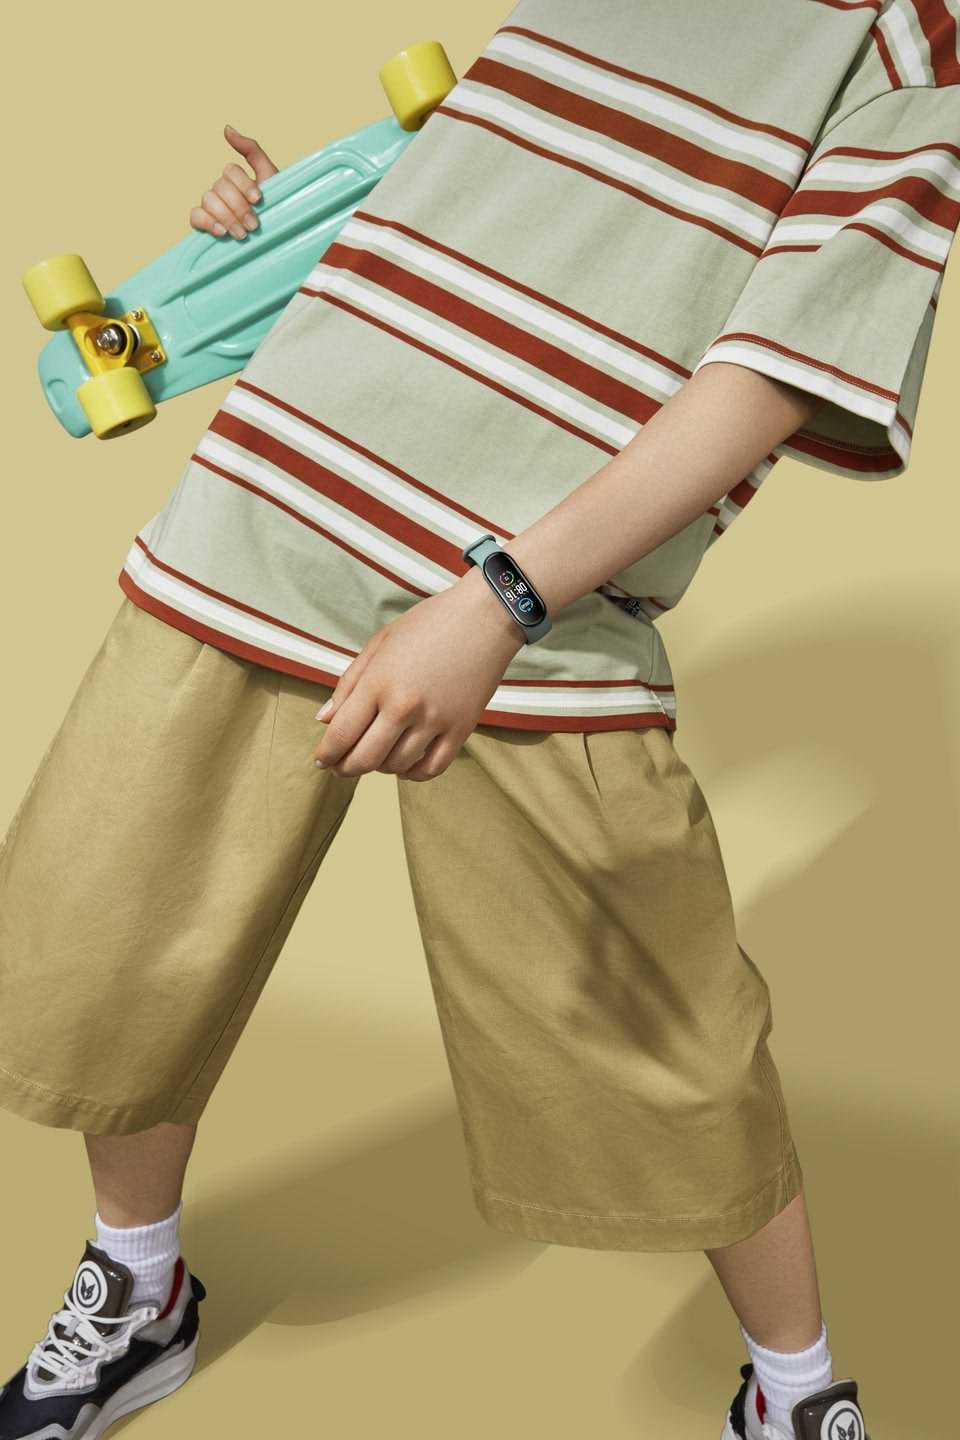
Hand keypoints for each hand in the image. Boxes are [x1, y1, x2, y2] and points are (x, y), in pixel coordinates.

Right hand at [189, 124, 278, 239]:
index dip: (244, 185)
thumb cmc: (278, 208)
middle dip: (238, 206)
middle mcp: (223, 191)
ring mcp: (213, 207)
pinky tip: (221, 232)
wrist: (282, 240)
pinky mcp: (205, 225)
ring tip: (242, 234)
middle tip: (254, 225)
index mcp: (237, 179)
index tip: (259, 200)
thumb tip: (226, 128)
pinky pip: (195, 216)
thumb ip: (252, 151)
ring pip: (208, 200)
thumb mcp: (270, 176)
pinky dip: (207, 222)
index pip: (230, 171)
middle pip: (219, 187)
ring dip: (226, 217)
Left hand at [312, 570, 523, 780]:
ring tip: (375, 755)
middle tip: (340, 767)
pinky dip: (412, 773)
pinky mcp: (462, 729)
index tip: (321, 760)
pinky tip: (404, 762)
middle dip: (345, 768)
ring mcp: (436, 721)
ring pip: (396, 766)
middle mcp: (405, 706)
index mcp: (379, 682)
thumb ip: (349, 683)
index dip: (327, 754)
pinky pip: (431, 768)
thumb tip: (324, 719)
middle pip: (365, 758)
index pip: (342, 733)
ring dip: (379, 768)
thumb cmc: (428, 624)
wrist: (485, 617)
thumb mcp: (380, 643)